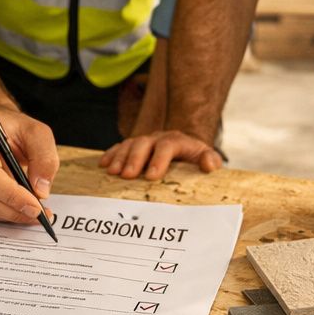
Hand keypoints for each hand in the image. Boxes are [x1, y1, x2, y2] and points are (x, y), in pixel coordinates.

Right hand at [0, 108, 58, 224]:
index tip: (35, 207)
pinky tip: (17, 209)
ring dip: (9, 215)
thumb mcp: (36, 132)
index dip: (12, 196)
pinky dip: (1, 214)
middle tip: (39, 214)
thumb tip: (41, 190)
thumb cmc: (12, 128)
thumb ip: (44, 157)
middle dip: (14, 209)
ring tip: (32, 212)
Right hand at [100, 130, 222, 179]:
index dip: (159, 160)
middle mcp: (158, 138)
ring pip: (130, 144)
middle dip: (134, 159)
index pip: (167, 146)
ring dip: (120, 157)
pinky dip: (111, 154)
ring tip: (112, 172)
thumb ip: (210, 161)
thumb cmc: (195, 159)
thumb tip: (209, 164)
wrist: (185, 149)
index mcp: (177, 141)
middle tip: (127, 175)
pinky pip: (120, 147)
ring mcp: (145, 141)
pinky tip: (103, 164)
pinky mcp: (134, 146)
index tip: (151, 177)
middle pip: (144, 143)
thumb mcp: (207, 158)